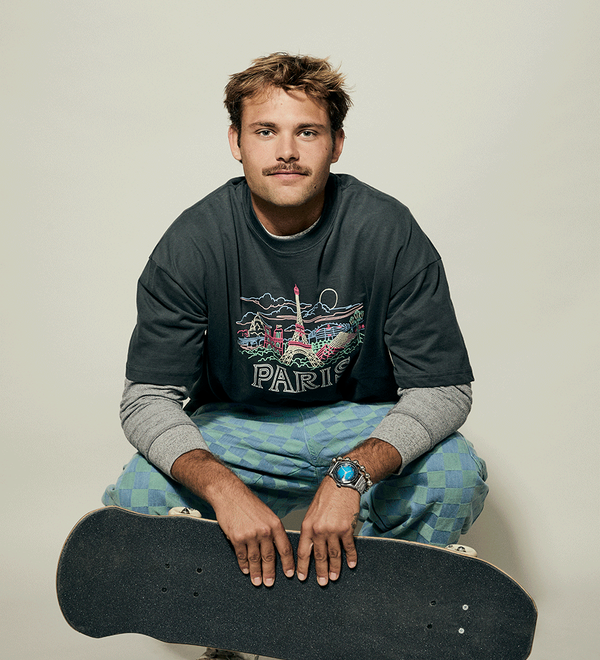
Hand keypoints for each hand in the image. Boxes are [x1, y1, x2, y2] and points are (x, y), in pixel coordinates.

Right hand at [171, 449, 294, 586]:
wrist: (230, 495)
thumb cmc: (248, 503)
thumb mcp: (267, 514)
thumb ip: (273, 530)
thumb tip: (278, 548)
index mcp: (275, 524)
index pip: (285, 548)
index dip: (288, 563)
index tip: (290, 574)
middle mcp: (264, 531)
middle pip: (269, 557)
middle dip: (270, 573)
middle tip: (270, 583)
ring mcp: (250, 535)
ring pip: (255, 559)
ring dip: (256, 572)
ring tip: (257, 581)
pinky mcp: (237, 538)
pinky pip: (242, 556)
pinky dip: (244, 565)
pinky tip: (246, 570)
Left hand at [296, 476, 360, 585]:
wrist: (341, 483)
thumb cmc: (326, 496)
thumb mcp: (312, 512)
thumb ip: (311, 529)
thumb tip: (311, 546)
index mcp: (307, 526)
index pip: (303, 551)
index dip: (302, 566)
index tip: (301, 577)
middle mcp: (319, 530)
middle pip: (319, 557)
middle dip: (320, 572)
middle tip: (322, 583)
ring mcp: (333, 530)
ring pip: (334, 555)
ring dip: (334, 568)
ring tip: (334, 577)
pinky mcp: (346, 529)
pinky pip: (348, 547)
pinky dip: (350, 557)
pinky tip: (351, 564)